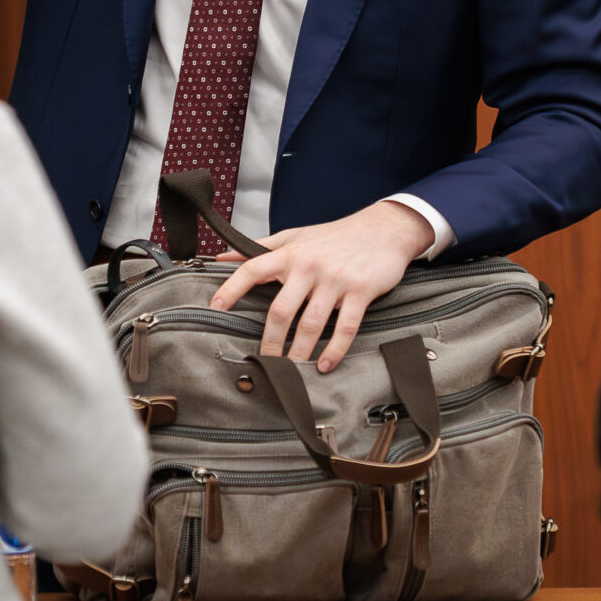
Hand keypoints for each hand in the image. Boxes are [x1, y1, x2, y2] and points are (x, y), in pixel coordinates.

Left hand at [208, 200, 433, 371]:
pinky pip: (345, 327)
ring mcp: (335, 280)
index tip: (215, 309)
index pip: (253, 269)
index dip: (231, 289)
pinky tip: (324, 365)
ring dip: (299, 351)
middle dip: (271, 341)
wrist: (384, 229)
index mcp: (290, 253)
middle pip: (281, 309)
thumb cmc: (335, 236)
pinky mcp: (360, 291)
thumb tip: (222, 258)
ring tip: (292, 370)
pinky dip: (334, 350)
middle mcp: (309, 266)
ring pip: (311, 323)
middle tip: (265, 362)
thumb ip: (258, 248)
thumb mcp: (295, 236)